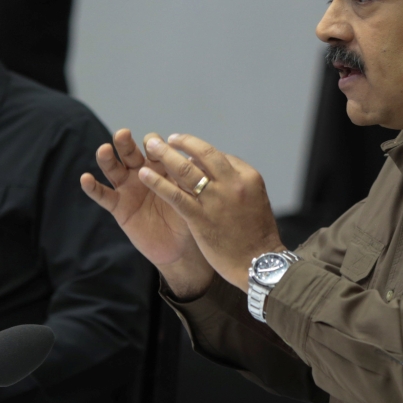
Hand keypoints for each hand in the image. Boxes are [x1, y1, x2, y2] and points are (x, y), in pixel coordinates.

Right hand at [81, 130, 213, 297]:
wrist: (179, 247)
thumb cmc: (188, 216)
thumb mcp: (190, 196)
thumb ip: (188, 179)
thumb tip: (195, 158)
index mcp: (160, 166)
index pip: (154, 148)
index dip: (154, 145)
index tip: (155, 145)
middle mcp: (141, 172)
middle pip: (130, 153)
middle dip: (126, 143)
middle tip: (123, 134)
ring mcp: (128, 188)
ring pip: (113, 169)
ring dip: (107, 158)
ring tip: (104, 150)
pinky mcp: (118, 206)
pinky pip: (103, 195)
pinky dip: (92, 187)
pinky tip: (85, 178)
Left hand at [140, 134, 285, 292]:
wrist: (258, 263)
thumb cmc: (257, 235)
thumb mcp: (255, 199)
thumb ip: (235, 183)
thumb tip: (213, 170)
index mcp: (248, 176)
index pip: (220, 156)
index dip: (200, 153)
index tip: (188, 154)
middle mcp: (232, 183)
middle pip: (203, 154)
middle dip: (182, 143)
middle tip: (167, 139)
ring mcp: (215, 199)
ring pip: (186, 170)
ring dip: (166, 155)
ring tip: (151, 145)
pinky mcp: (199, 217)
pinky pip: (175, 195)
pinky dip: (158, 182)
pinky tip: (144, 174)